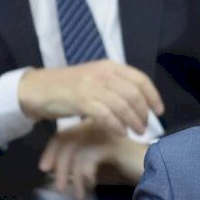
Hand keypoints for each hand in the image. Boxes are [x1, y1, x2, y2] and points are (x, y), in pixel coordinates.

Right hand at [17, 59, 164, 133]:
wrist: (40, 89)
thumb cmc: (69, 88)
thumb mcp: (96, 80)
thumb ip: (115, 87)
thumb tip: (138, 105)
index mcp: (110, 66)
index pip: (140, 79)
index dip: (153, 96)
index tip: (159, 111)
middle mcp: (103, 73)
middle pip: (134, 94)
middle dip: (143, 113)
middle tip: (145, 127)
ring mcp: (92, 85)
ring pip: (122, 105)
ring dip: (132, 121)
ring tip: (136, 132)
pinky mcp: (81, 99)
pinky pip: (106, 114)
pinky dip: (116, 125)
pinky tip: (121, 133)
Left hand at [39, 120, 148, 199]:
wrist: (153, 170)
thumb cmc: (126, 169)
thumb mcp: (98, 166)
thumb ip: (79, 165)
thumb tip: (58, 172)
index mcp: (91, 127)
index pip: (63, 135)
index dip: (51, 152)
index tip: (46, 169)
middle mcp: (96, 126)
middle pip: (66, 141)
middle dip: (59, 166)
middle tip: (59, 188)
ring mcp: (105, 133)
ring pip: (75, 151)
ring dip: (72, 176)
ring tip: (76, 194)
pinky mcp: (112, 144)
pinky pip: (88, 159)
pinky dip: (85, 175)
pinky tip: (91, 187)